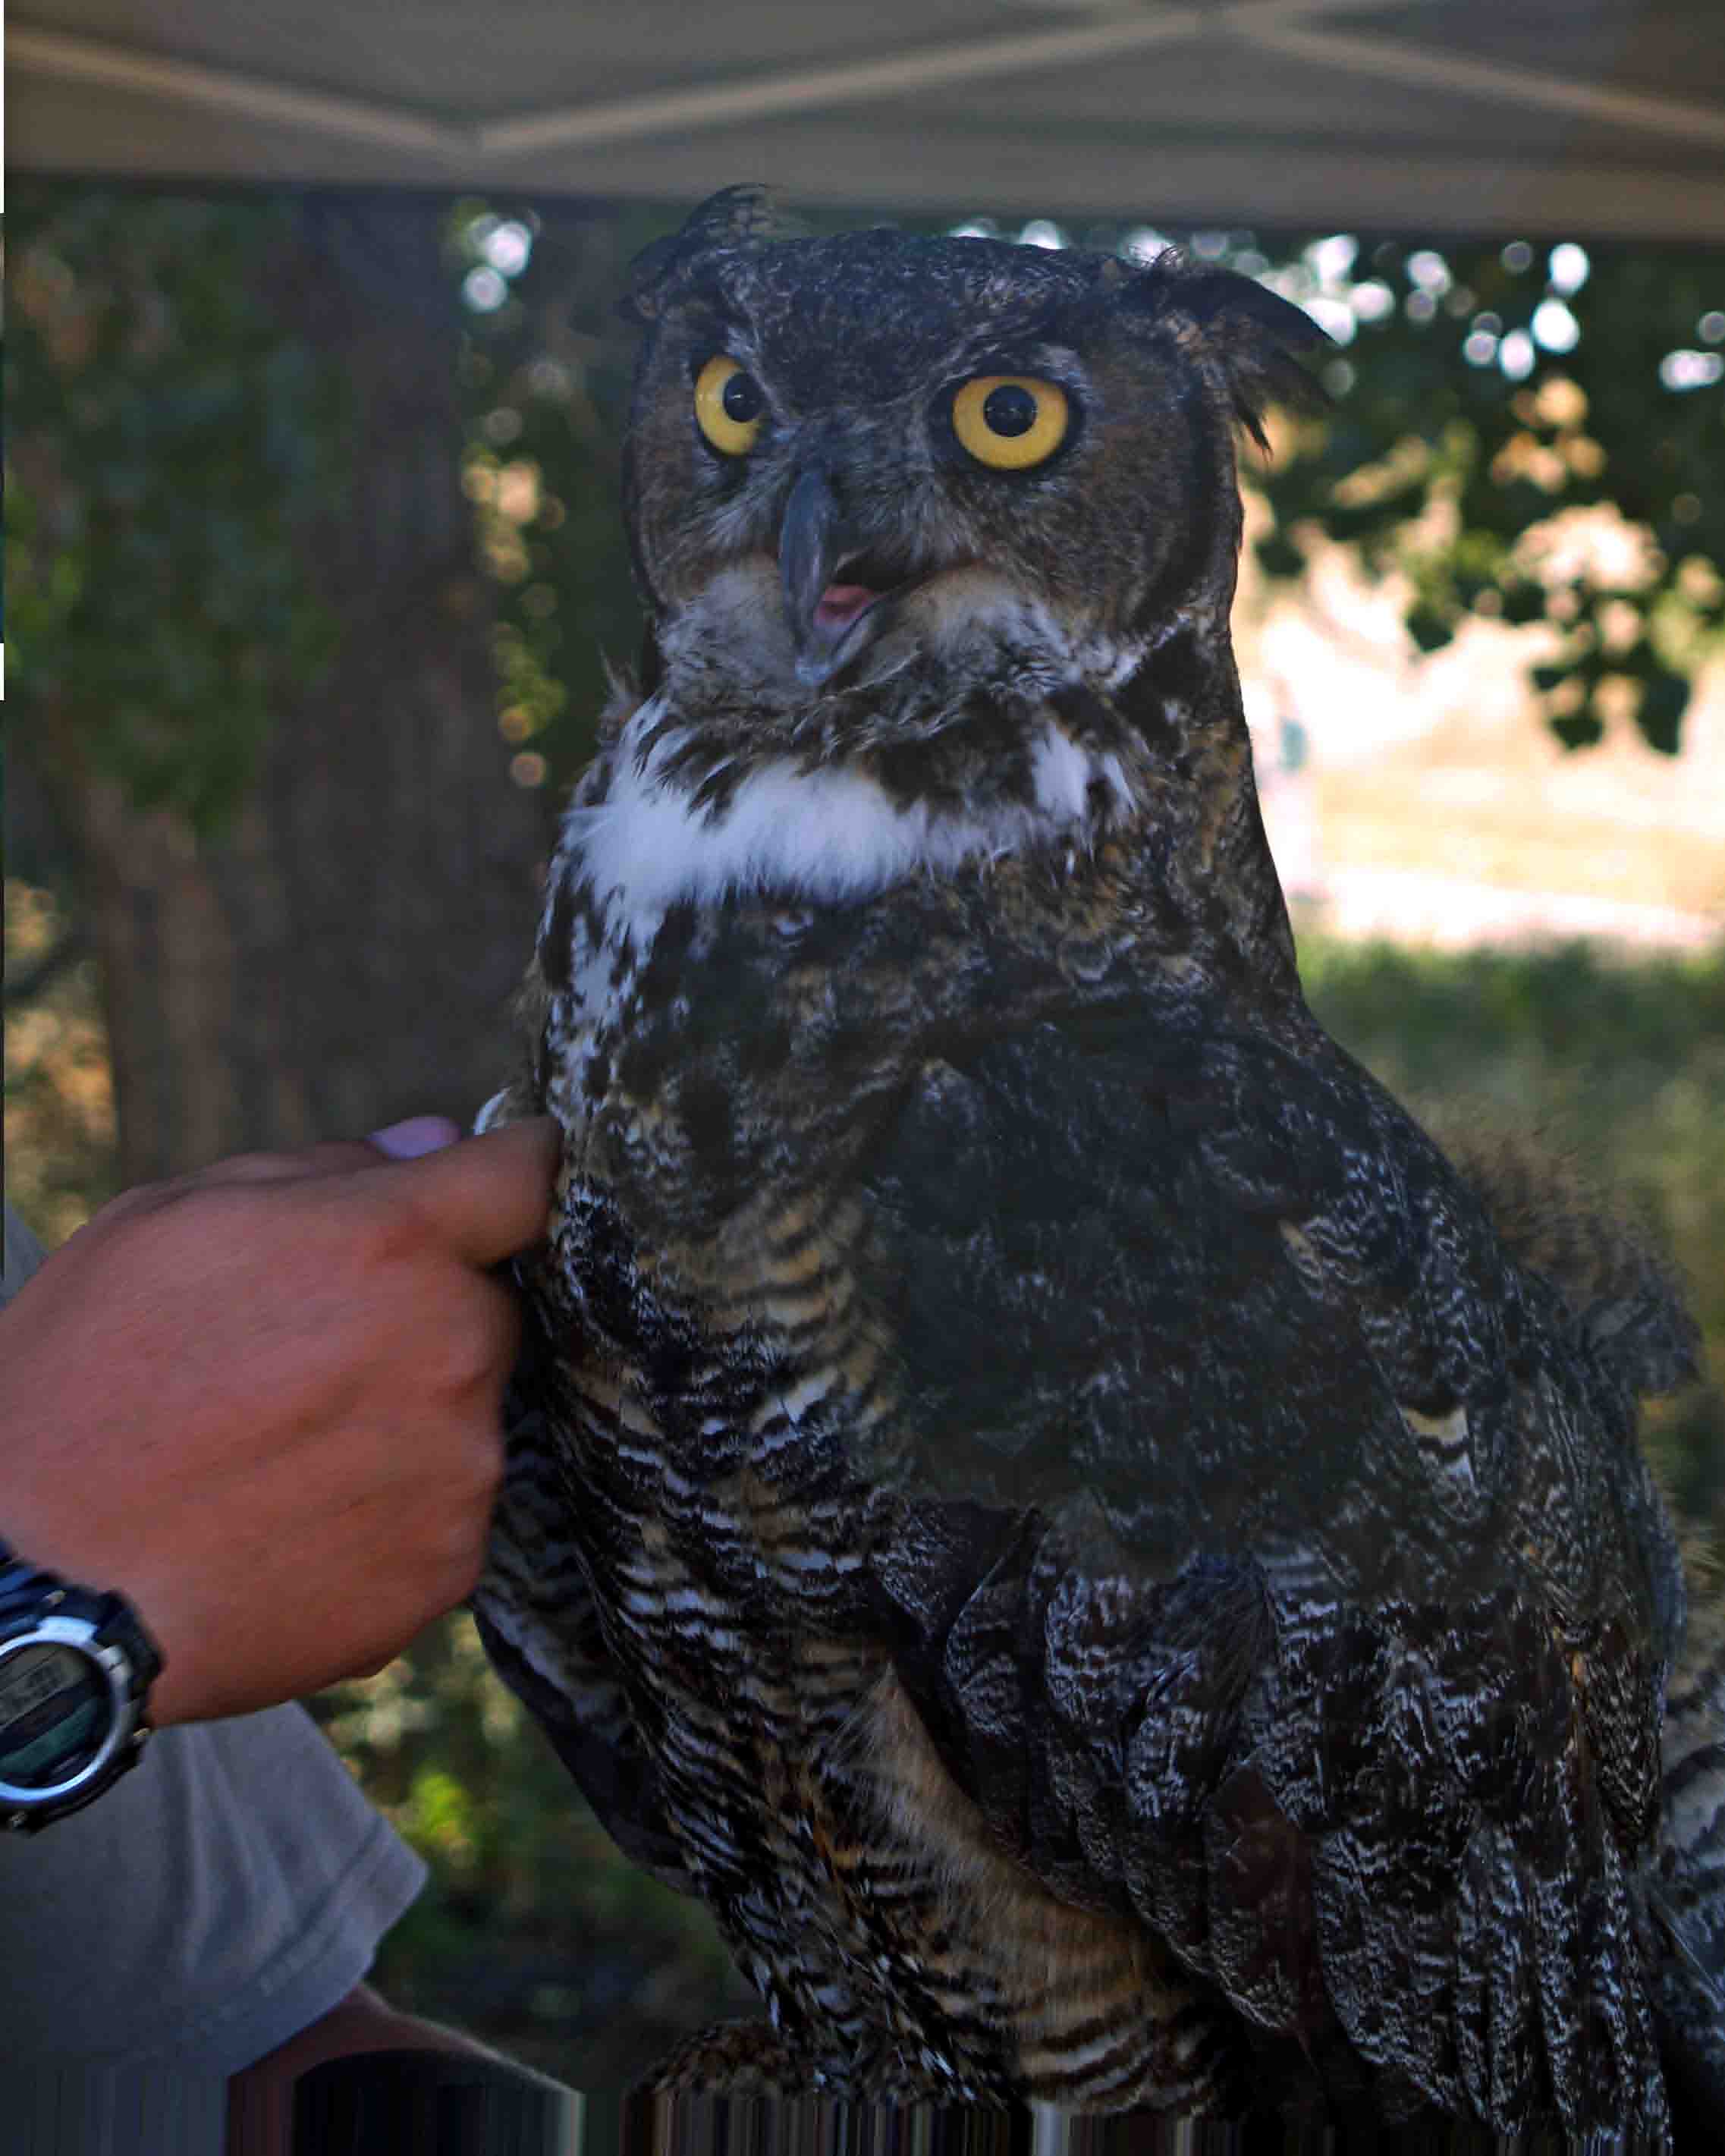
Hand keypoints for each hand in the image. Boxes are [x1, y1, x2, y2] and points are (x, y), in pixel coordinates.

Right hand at [0, 1116, 559, 1724]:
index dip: (514, 1170)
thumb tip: (435, 1142)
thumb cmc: (81, 1385)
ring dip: (405, 1416)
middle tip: (308, 1356)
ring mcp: (459, 1465)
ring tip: (281, 1452)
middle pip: (490, 1306)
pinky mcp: (449, 1565)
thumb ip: (322, 1172)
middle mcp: (450, 1348)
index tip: (508, 1178)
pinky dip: (388, 1510)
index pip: (523, 1177)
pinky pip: (444, 1510)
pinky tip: (293, 1521)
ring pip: (468, 1412)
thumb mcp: (164, 1226)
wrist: (39, 1590)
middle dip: (425, 1315)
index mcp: (391, 1242)